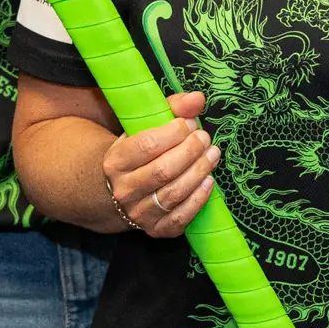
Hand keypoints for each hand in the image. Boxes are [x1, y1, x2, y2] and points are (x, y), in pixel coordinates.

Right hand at [103, 93, 217, 238]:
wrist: (120, 190)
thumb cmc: (139, 153)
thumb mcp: (146, 127)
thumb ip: (172, 108)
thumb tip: (198, 98)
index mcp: (115, 162)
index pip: (146, 146)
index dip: (173, 133)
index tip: (188, 124)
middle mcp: (123, 190)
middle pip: (163, 171)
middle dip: (190, 152)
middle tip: (205, 138)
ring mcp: (138, 213)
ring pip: (173, 194)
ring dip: (199, 172)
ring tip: (213, 154)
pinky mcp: (156, 229)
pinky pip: (181, 218)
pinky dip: (198, 199)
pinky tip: (209, 181)